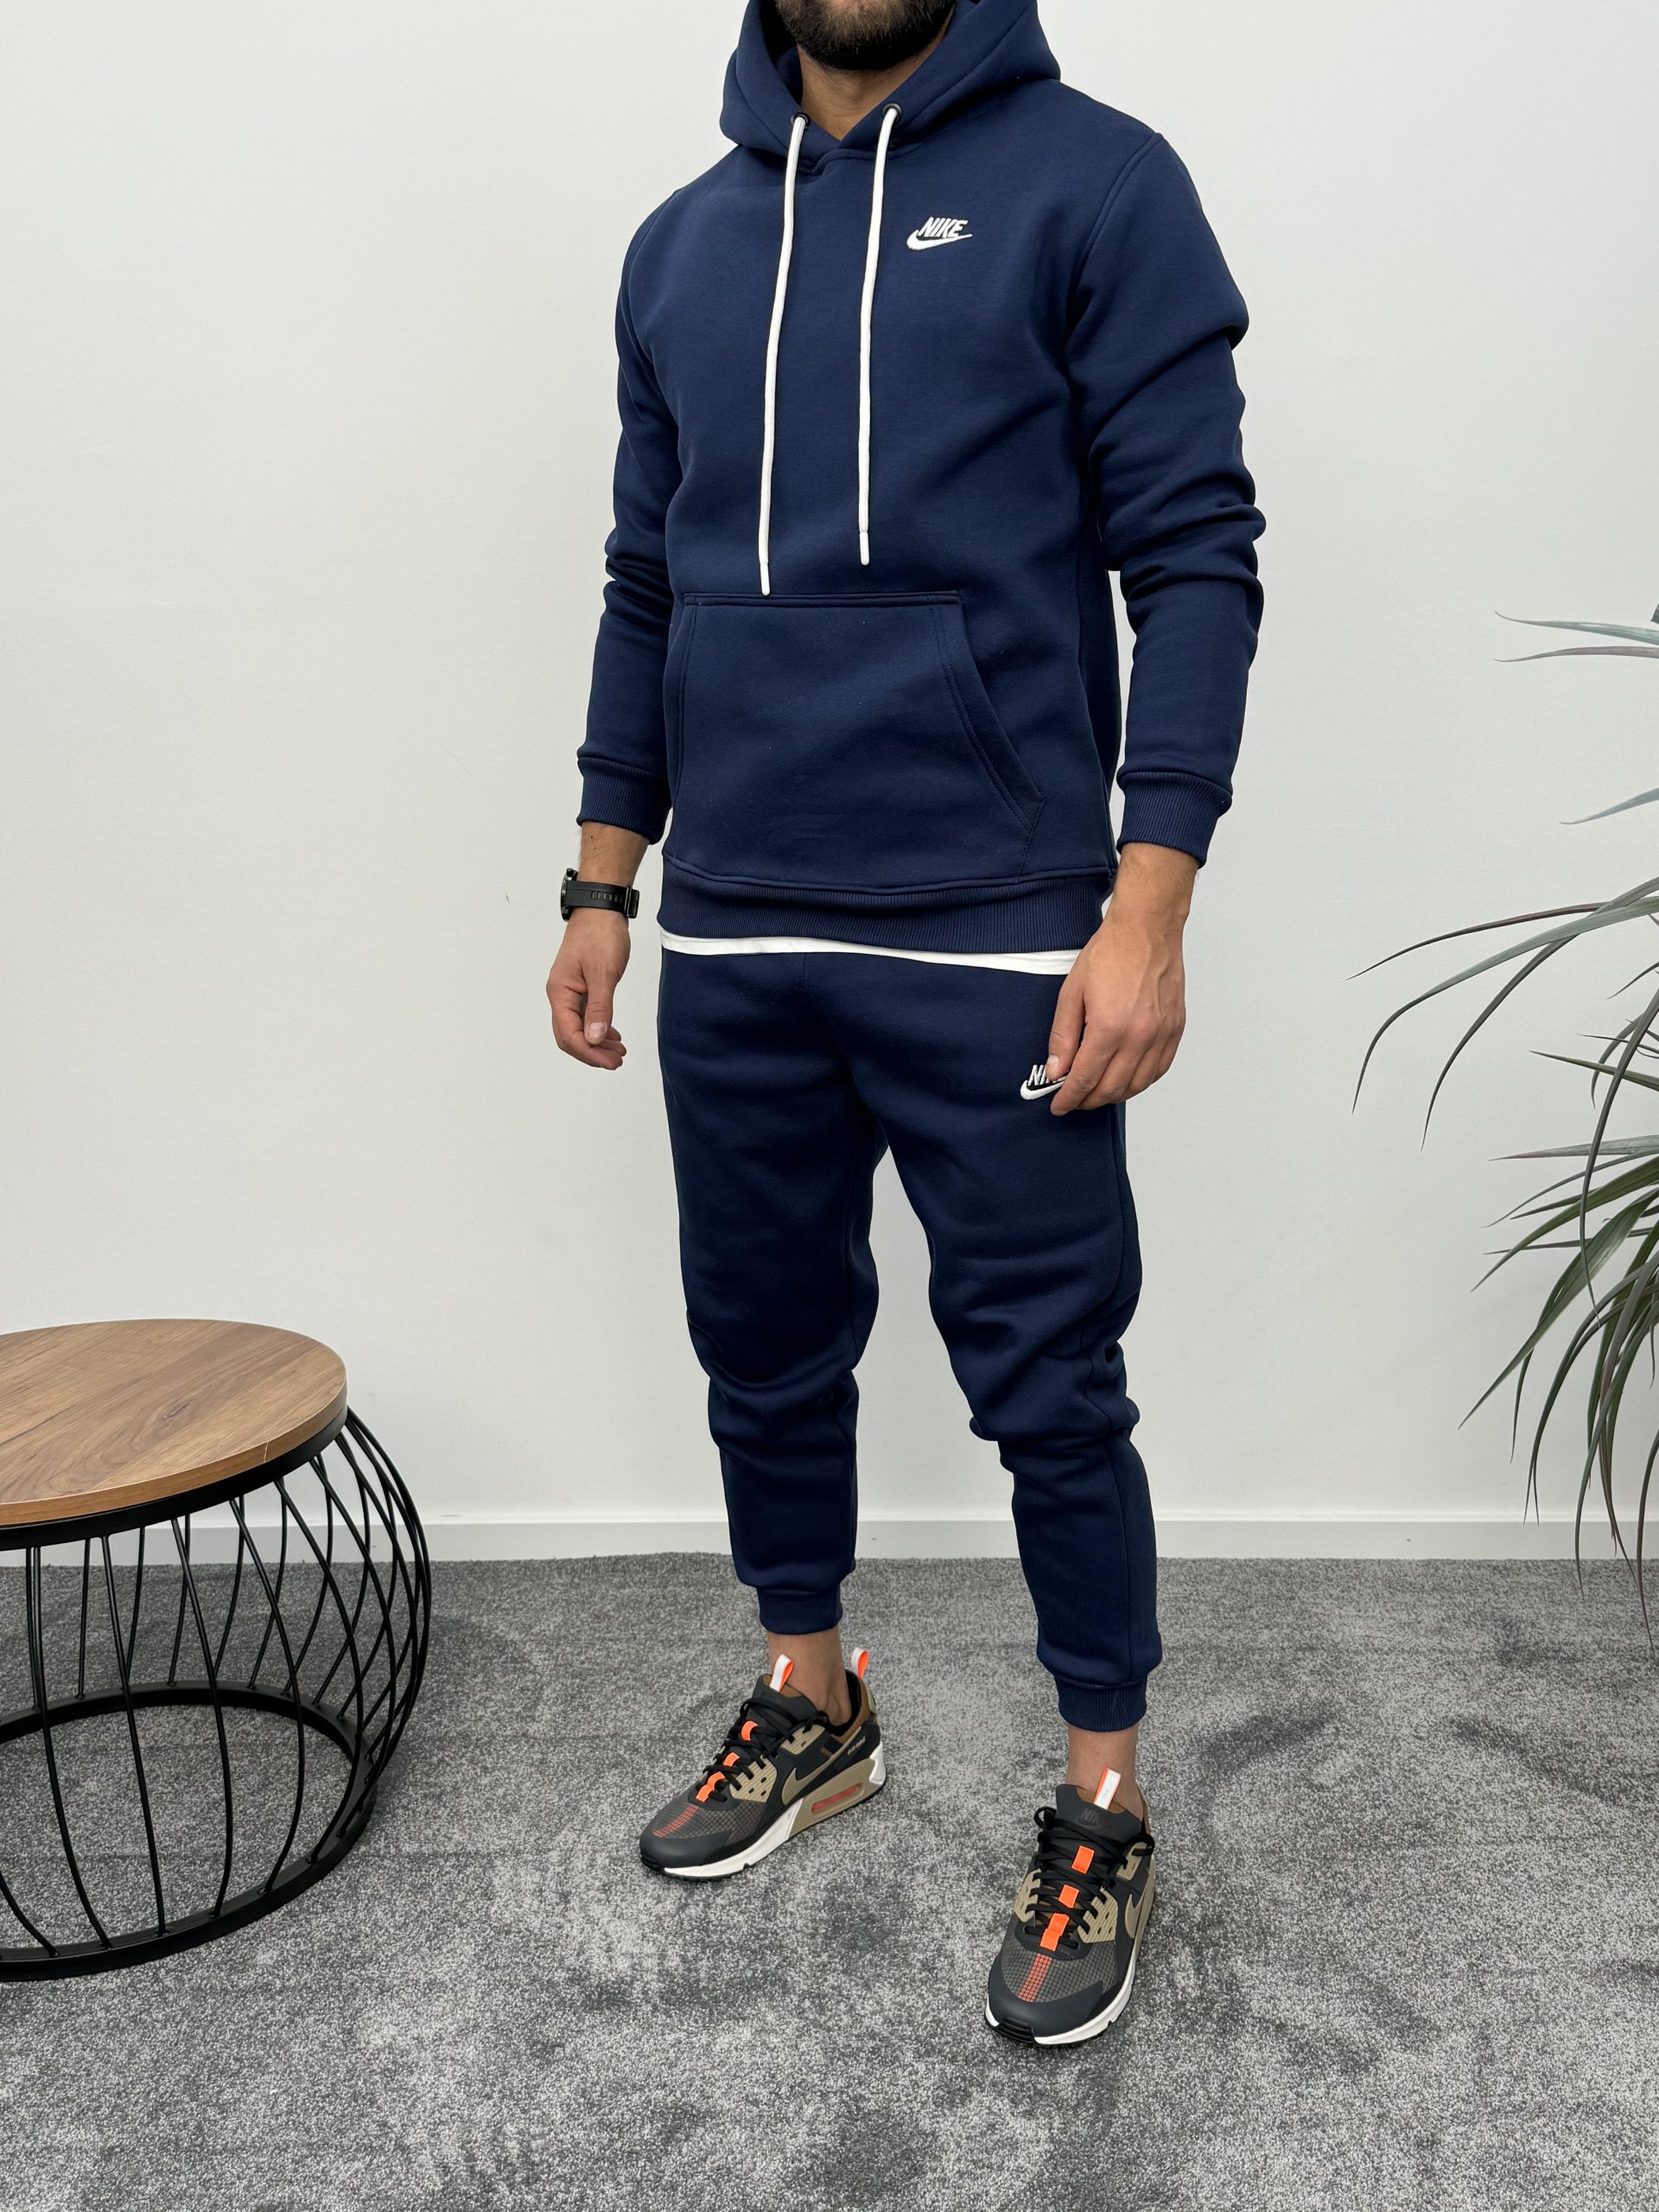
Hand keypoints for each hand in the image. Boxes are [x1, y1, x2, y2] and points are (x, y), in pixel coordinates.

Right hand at [547, 911, 631, 1070]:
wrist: (601, 910)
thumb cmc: (600, 935)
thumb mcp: (603, 973)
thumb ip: (600, 1007)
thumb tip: (595, 1038)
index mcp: (560, 992)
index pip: (569, 1034)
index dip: (589, 1052)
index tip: (610, 1062)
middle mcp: (561, 995)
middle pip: (570, 1036)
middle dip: (592, 1052)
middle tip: (616, 1061)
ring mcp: (571, 992)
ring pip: (578, 1028)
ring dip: (597, 1043)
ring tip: (618, 1052)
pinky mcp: (582, 988)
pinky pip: (585, 1017)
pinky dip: (598, 1029)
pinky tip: (612, 1036)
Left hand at [1045, 843, 1196, 1114]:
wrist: (1147, 930)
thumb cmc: (1111, 953)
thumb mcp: (1072, 993)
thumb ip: (1063, 1037)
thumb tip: (1057, 1071)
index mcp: (1110, 1027)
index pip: (1086, 1079)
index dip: (1070, 1098)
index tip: (1059, 1106)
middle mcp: (1139, 1036)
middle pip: (1112, 1088)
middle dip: (1089, 1100)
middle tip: (1075, 1100)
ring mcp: (1161, 1035)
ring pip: (1137, 1085)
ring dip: (1114, 1094)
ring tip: (1097, 1092)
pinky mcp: (1175, 1029)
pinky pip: (1159, 1070)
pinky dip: (1141, 1082)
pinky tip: (1127, 1079)